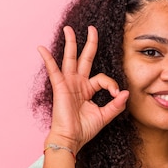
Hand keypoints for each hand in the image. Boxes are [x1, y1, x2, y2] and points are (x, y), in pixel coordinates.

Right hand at [38, 25, 128, 152]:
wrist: (71, 139)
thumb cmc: (84, 129)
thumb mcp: (104, 116)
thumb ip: (116, 105)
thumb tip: (125, 93)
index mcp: (88, 89)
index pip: (102, 78)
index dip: (111, 83)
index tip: (116, 94)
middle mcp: (78, 83)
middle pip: (84, 58)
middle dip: (89, 43)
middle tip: (92, 28)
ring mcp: (68, 83)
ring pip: (70, 58)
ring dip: (70, 43)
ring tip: (69, 29)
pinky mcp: (60, 87)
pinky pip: (53, 70)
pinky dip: (48, 59)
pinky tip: (42, 48)